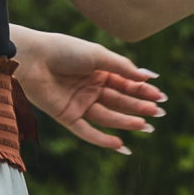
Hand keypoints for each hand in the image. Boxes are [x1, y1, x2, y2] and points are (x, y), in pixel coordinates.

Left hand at [11, 26, 166, 152]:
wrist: (33, 58)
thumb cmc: (65, 50)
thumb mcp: (98, 55)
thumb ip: (123, 68)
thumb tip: (148, 77)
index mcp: (99, 71)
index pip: (126, 83)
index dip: (143, 90)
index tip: (160, 97)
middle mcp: (91, 89)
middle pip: (120, 101)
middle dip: (139, 106)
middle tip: (158, 113)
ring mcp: (79, 103)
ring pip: (107, 117)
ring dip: (126, 121)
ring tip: (145, 126)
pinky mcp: (66, 116)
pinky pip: (86, 131)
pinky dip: (102, 139)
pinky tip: (120, 144)